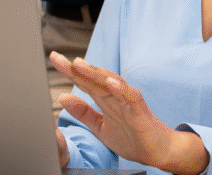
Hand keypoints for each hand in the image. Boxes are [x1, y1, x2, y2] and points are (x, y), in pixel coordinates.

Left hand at [50, 52, 208, 174]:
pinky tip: (110, 82)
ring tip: (79, 64)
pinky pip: (131, 96)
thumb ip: (83, 112)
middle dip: (77, 68)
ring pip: (111, 82)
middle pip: (95, 78)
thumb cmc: (132, 138)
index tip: (54, 58)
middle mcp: (115, 97)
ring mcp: (128, 102)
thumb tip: (62, 97)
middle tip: (58, 58)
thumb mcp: (100, 127)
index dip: (69, 71)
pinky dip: (121, 88)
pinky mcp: (141, 111)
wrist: (157, 152)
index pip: (85, 81)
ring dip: (96, 73)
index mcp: (105, 100)